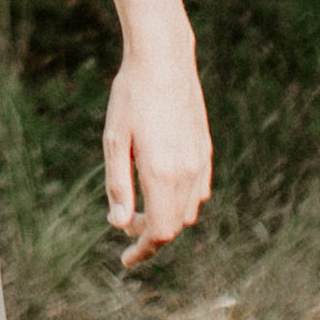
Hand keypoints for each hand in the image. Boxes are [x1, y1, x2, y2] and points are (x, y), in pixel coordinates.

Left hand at [105, 37, 214, 269]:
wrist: (163, 59)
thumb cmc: (131, 97)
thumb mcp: (114, 141)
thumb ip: (118, 186)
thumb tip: (120, 225)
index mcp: (162, 173)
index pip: (160, 231)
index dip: (143, 250)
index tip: (125, 260)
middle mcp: (186, 172)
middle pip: (175, 226)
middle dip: (151, 236)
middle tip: (124, 228)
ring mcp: (200, 161)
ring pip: (188, 210)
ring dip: (167, 218)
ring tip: (140, 209)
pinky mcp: (204, 149)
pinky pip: (199, 190)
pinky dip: (182, 201)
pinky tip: (163, 190)